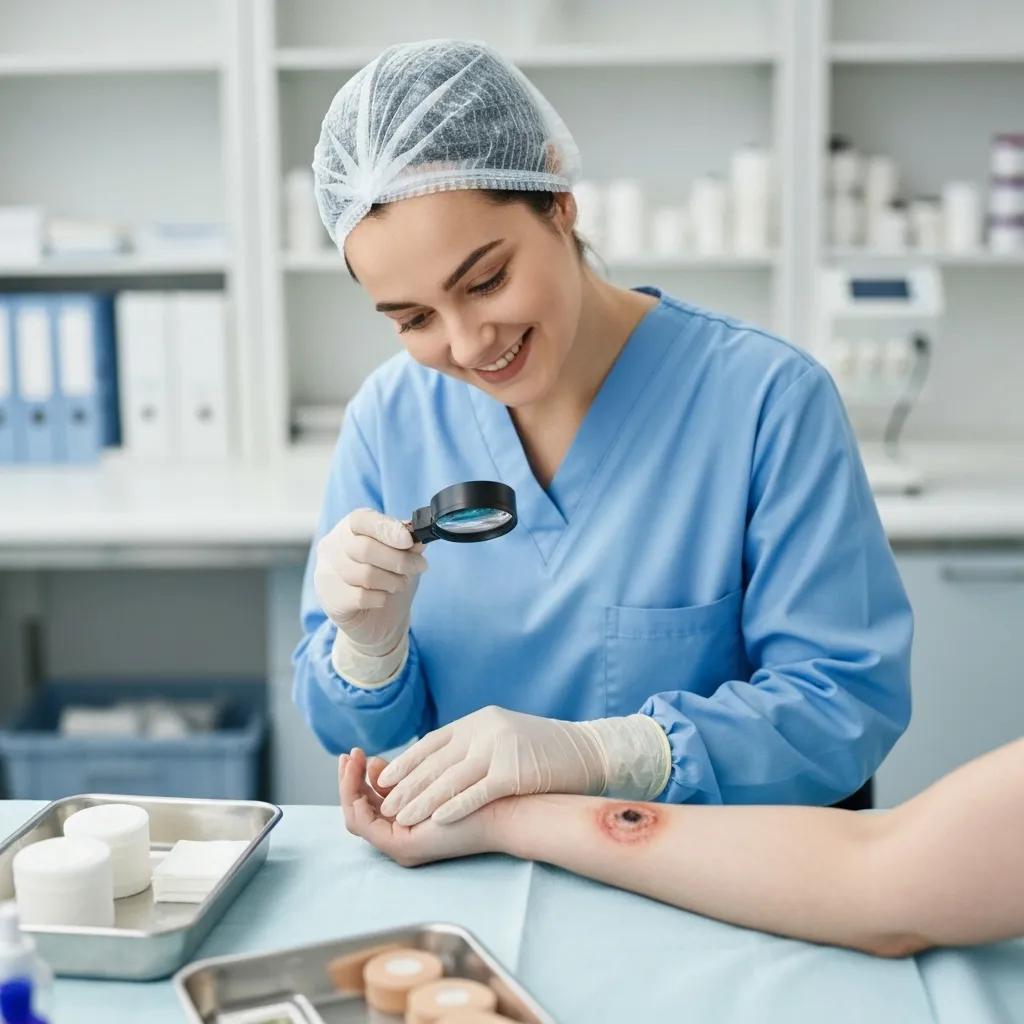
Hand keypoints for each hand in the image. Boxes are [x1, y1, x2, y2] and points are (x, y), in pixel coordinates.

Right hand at [314, 508, 428, 652]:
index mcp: (349, 527)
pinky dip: (380, 598)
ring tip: (400, 584)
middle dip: (399, 559)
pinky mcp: (330, 600)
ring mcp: (326, 573)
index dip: (387, 529)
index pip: (361, 520)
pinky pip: (360, 597)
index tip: (409, 541)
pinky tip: (383, 598)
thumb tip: (419, 537)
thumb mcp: (403, 556)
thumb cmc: (387, 579)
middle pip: (365, 548)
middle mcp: (332, 546)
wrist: (376, 620)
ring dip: (392, 580)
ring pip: (365, 574)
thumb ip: (409, 545)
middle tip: (419, 566)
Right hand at [339, 748, 498, 866]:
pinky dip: (354, 797)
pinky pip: (362, 824)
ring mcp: (400, 845)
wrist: (503, 807)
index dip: (358, 778)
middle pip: (358, 811)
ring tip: (349, 759)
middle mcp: (401, 838)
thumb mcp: (432, 776)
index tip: (357, 753)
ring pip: (355, 817)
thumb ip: (406, 775)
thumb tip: (375, 763)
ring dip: (346, 786)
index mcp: (408, 822)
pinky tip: (358, 772)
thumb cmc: (479, 789)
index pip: (371, 804)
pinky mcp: (401, 846)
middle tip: (346, 755)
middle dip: (347, 781)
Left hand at [376, 706, 607, 826]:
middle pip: (435, 762)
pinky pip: (477, 792)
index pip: (431, 743)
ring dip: (422, 800)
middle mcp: (484, 731)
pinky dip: (455, 806)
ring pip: (450, 779)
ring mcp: (499, 750)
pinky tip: (436, 820)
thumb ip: (473, 745)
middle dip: (406, 785)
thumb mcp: (502, 735)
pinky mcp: (514, 772)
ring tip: (400, 817)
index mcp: (478, 722)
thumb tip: (438, 763)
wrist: (585, 750)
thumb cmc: (543, 749)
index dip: (406, 762)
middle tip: (383, 804)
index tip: (383, 779)